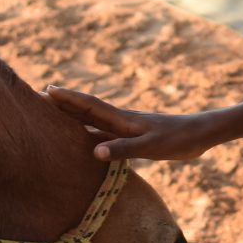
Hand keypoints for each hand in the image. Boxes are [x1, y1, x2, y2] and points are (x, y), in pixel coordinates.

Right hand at [44, 85, 217, 160]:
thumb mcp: (151, 148)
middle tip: (41, 96)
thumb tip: (94, 152)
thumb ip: (123, 149)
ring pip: (95, 121)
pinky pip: (107, 133)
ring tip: (55, 114)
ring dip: (76, 117)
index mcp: (123, 120)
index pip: (89, 106)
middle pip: (87, 110)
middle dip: (65, 104)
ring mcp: (128, 127)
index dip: (68, 99)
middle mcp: (122, 121)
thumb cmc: (179, 140)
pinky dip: (92, 133)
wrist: (201, 134)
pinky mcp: (136, 136)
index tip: (47, 90)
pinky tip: (88, 139)